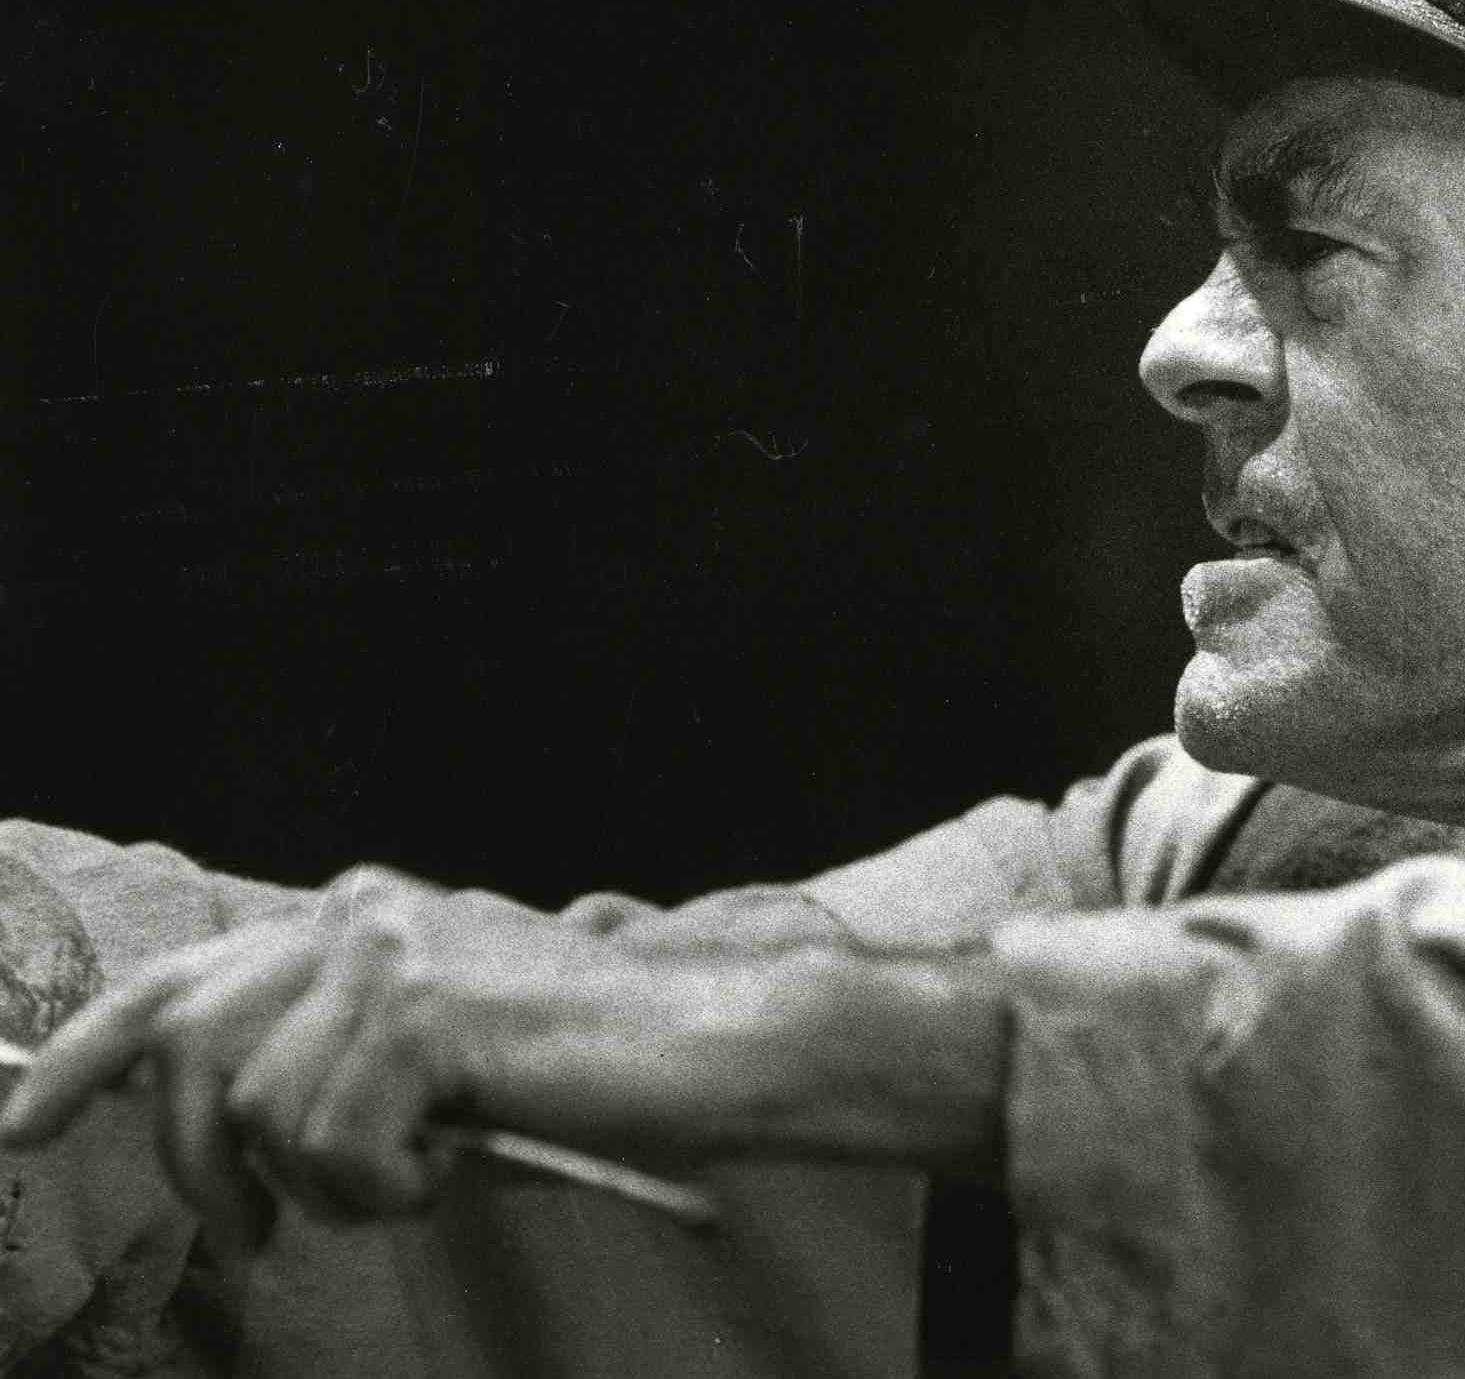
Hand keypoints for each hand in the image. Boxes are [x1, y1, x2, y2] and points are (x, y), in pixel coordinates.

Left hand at [0, 864, 758, 1245]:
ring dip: (326, 1186)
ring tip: (417, 1184)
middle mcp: (359, 914)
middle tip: (256, 1236)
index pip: (182, 980)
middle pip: (187, 1051)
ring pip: (256, 1114)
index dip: (87, 1056)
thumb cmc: (592, 1070)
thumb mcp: (440, 1056)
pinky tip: (454, 1169)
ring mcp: (386, 954)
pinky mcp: (419, 1010)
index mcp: (358, 916)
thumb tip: (224, 1129)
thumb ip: (339, 1055)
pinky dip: (384, 1188)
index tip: (25, 1123)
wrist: (711, 1044)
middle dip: (199, 1168)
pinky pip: (329, 1144)